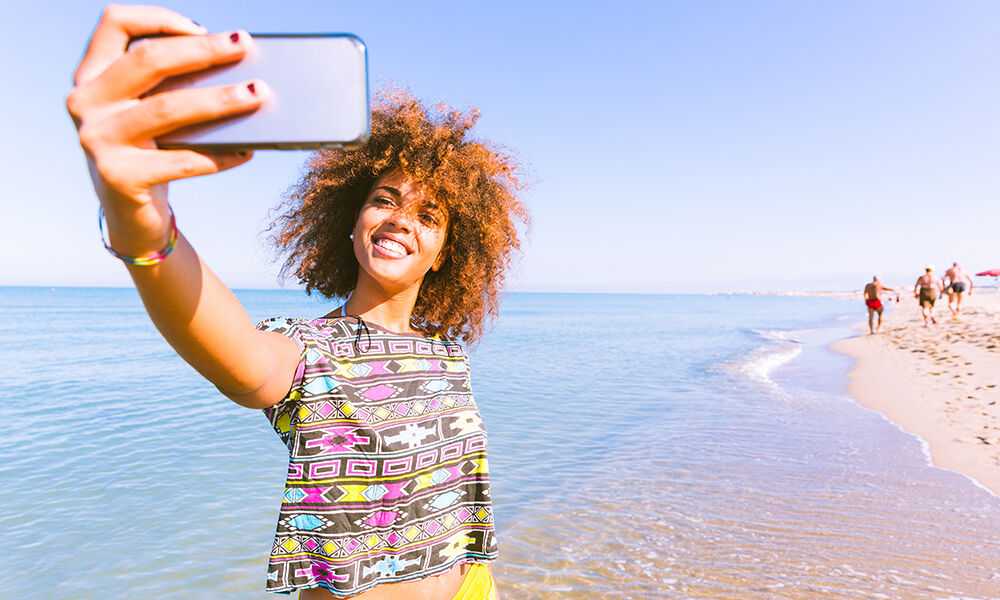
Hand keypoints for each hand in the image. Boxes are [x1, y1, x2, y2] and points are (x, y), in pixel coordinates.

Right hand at [66, 5, 268, 253]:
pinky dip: (221, 156)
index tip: (201, 27)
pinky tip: (247, 150)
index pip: (115, 23)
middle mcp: (86, 102)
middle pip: (148, 60)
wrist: (130, 216)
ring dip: (219, 99)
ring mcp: (97, 140)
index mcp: (91, 76)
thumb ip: (172, 86)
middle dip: (202, 50)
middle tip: (244, 46)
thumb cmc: (150, 152)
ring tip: (258, 95)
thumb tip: (236, 68)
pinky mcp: (119, 177)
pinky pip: (182, 161)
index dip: (158, 17)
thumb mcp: (150, 112)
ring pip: (168, 109)